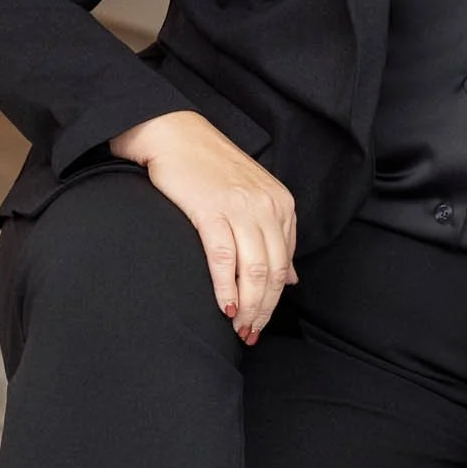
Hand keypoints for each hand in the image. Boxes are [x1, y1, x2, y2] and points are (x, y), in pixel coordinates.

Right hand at [108, 110, 297, 343]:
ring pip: (255, 269)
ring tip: (238, 327)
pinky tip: (223, 305)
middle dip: (263, 309)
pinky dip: (226, 286)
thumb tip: (292, 278)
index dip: (275, 299)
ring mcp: (241, 207)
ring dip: (248, 305)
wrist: (174, 134)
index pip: (286, 264)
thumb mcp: (254, 197)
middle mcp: (267, 205)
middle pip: (274, 271)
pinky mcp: (211, 210)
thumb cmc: (209, 168)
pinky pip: (224, 257)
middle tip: (250, 333)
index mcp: (281, 204)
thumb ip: (275, 235)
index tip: (260, 320)